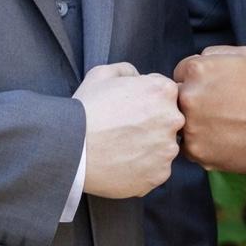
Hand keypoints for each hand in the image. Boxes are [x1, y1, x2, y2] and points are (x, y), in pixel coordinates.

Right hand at [75, 62, 182, 198]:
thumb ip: (128, 71)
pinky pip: (156, 170)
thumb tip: (139, 77)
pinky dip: (143, 168)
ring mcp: (168, 149)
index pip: (166, 94)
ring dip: (149, 147)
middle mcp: (173, 119)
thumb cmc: (86, 109)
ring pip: (164, 147)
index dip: (147, 100)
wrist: (71, 148)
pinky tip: (122, 163)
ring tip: (122, 148)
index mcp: (163, 91)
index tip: (131, 109)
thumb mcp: (102, 74)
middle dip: (153, 124)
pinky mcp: (160, 174)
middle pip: (169, 121)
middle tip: (126, 129)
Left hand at [172, 44, 245, 172]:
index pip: (180, 73)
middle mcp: (187, 97)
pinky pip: (189, 146)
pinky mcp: (195, 150)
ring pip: (182, 123)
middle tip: (216, 108)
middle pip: (177, 98)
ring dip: (195, 124)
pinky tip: (221, 140)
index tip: (211, 89)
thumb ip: (213, 53)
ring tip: (221, 125)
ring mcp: (190, 125)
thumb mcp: (244, 55)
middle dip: (192, 101)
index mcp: (196, 70)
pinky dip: (202, 144)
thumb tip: (197, 60)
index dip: (195, 80)